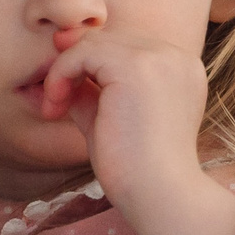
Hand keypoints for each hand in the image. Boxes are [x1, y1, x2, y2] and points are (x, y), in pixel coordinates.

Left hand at [37, 26, 234, 234]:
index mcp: (179, 70)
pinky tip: (56, 106)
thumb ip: (93, 92)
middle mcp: (176, 57)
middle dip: (75, 65)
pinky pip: (83, 52)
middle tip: (55, 103)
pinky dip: (61, 73)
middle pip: (110, 39)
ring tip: (55, 108)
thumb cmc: (137, 171)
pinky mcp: (136, 65)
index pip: (126, 49)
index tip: (65, 98)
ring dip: (64, 71)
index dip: (90, 66)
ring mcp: (159, 57)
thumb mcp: (112, 121)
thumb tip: (65, 69)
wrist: (160, 195)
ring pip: (93, 42)